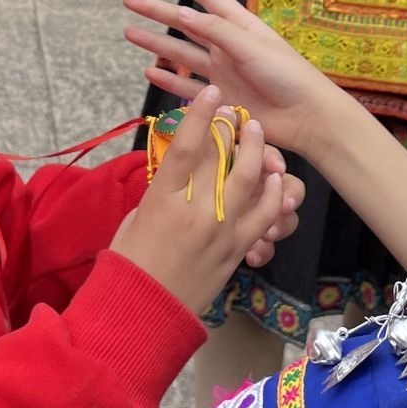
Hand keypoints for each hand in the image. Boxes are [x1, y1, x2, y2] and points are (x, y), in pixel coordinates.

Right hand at [109, 85, 291, 314]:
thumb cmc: (129, 265)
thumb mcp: (135, 219)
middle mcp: (195, 210)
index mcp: (163, 199)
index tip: (211, 93)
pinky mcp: (237, 250)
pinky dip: (274, 193)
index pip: (187, 146)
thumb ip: (160, 192)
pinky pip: (264, 215)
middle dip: (230, 126)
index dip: (201, 114)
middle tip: (233, 109)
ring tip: (257, 131)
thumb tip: (178, 171)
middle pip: (221, 155)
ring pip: (250, 178)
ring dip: (257, 149)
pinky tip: (276, 177)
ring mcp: (221, 230)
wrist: (143, 314)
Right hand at [125, 0, 349, 159]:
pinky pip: (188, 87)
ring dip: (156, 44)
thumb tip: (182, 12)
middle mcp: (228, 47)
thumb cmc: (289, 75)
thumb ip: (217, 31)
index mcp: (241, 26)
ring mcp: (223, 73)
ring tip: (129, 32)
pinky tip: (150, 71)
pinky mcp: (221, 99)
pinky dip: (168, 80)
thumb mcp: (252, 46)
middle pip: (186, 24)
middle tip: (129, 0)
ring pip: (181, 54)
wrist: (307, 117)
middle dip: (157, 12)